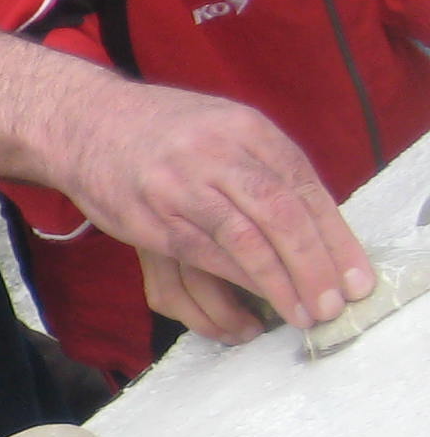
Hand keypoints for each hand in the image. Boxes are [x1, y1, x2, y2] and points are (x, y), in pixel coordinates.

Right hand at [0, 27, 370, 328]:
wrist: (84, 124)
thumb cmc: (161, 131)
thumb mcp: (224, 127)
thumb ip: (265, 166)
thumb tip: (314, 222)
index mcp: (245, 128)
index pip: (303, 188)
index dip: (333, 237)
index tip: (353, 276)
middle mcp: (214, 154)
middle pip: (279, 215)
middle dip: (311, 265)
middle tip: (332, 303)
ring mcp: (178, 187)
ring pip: (241, 241)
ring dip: (276, 282)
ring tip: (301, 313)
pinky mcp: (146, 220)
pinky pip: (198, 258)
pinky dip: (230, 284)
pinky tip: (251, 303)